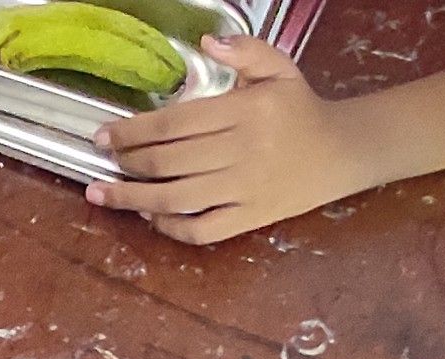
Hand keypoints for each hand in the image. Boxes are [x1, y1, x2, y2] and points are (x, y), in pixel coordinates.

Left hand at [91, 40, 393, 245]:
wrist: (342, 151)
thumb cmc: (300, 110)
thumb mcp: (280, 69)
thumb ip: (246, 51)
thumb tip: (207, 41)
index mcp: (246, 112)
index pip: (175, 124)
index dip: (132, 131)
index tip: (103, 135)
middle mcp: (243, 152)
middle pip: (168, 162)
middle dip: (126, 163)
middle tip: (102, 161)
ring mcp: (246, 190)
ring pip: (177, 200)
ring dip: (132, 199)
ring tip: (102, 194)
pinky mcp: (251, 219)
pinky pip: (202, 230)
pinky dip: (169, 227)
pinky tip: (149, 216)